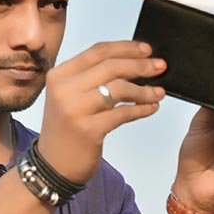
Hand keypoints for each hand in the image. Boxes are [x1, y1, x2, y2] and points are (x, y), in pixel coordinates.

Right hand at [38, 41, 166, 183]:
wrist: (53, 166)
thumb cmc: (67, 128)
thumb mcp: (70, 96)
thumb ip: (91, 78)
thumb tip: (131, 61)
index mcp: (60, 75)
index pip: (98, 51)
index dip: (126, 48)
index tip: (147, 50)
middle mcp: (64, 89)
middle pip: (111, 66)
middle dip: (140, 65)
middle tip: (160, 67)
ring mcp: (75, 110)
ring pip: (119, 88)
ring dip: (144, 89)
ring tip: (158, 92)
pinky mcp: (88, 130)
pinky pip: (124, 113)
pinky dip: (142, 109)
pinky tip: (151, 108)